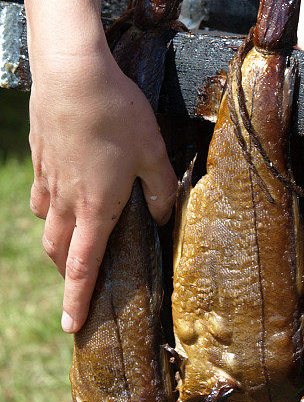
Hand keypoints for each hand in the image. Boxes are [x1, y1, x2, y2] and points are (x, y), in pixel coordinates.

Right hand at [28, 33, 176, 333]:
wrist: (72, 74)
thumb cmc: (119, 115)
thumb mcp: (154, 152)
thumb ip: (162, 189)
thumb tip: (164, 217)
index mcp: (97, 207)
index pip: (82, 266)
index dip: (77, 300)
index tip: (72, 327)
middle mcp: (67, 200)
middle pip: (58, 251)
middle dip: (67, 274)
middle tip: (81, 283)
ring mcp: (48, 178)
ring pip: (47, 224)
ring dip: (58, 242)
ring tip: (75, 242)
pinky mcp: (40, 157)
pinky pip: (41, 194)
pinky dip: (50, 207)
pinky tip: (62, 195)